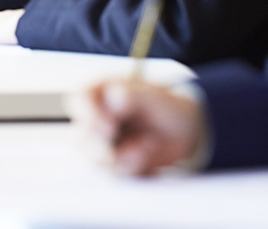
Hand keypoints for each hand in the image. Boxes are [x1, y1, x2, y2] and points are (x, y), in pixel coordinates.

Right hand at [67, 79, 206, 176]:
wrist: (186, 132)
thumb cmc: (168, 107)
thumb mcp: (158, 98)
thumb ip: (136, 96)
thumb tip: (114, 97)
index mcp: (103, 91)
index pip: (81, 98)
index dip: (88, 114)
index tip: (109, 128)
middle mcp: (98, 117)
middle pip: (80, 137)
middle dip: (102, 148)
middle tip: (132, 149)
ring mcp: (103, 143)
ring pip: (94, 161)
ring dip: (122, 162)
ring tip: (148, 149)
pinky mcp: (113, 165)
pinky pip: (115, 177)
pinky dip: (134, 173)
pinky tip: (150, 164)